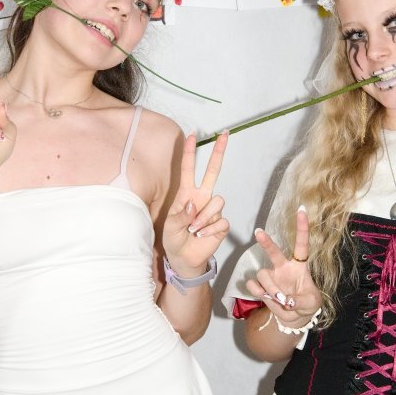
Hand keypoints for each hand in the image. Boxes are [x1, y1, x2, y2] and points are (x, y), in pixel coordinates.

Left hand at [162, 131, 229, 276]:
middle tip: (225, 134)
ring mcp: (213, 210)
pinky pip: (220, 221)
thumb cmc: (175, 239)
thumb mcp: (170, 227)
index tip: (191, 135)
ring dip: (203, 218)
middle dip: (219, 153)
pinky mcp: (222, 223)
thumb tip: (194, 205)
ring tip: (194, 230)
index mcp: (187, 194)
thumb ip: (181, 215)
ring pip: (217, 201)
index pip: (189, 169)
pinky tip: (202, 236)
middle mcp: (202, 198)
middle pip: (213, 171)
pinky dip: (209, 230)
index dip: (190, 153)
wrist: (185, 259)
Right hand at [246, 207, 322, 327]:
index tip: (302, 209)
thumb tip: (288, 301)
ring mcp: (271, 276)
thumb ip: (301, 301)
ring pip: (263, 274)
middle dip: (266, 242)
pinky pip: (253, 284)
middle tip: (258, 232)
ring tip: (280, 299)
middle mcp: (283, 267)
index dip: (302, 227)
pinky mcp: (261, 287)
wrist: (295, 317)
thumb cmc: (307, 304)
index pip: (301, 244)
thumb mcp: (312, 303)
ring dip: (271, 288)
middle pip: (274, 251)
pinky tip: (263, 296)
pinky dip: (257, 291)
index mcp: (299, 266)